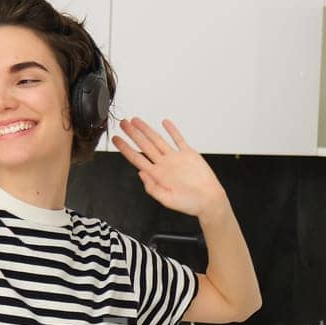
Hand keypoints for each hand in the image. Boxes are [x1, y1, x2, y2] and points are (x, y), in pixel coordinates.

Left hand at [111, 117, 227, 221]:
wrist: (209, 200)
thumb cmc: (190, 203)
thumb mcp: (167, 200)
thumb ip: (152, 188)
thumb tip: (141, 174)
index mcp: (157, 175)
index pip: (136, 158)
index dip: (125, 148)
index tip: (116, 140)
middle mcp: (164, 165)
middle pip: (144, 145)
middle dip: (132, 134)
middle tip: (123, 124)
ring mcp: (175, 158)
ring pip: (158, 140)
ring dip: (147, 130)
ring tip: (136, 121)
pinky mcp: (188, 154)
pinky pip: (178, 139)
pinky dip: (172, 130)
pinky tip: (165, 123)